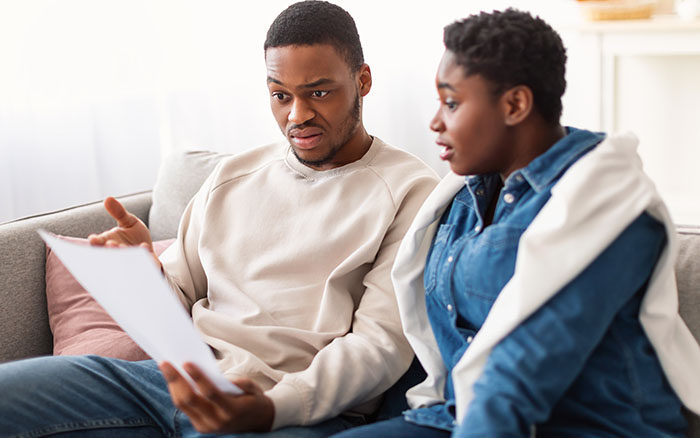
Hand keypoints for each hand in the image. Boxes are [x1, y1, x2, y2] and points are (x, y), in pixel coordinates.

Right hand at [88, 197, 160, 268]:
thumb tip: (108, 199)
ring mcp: (128, 264)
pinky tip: (144, 249)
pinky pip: (141, 266)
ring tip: (126, 248)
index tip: (94, 239)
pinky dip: (142, 260)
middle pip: (109, 255)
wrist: (150, 253)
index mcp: (107, 244)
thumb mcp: (129, 222)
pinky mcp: (142, 269)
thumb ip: (119, 212)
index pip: (98, 244)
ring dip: (123, 257)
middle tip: (111, 244)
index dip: (95, 242)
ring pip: (123, 263)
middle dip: (110, 250)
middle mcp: (116, 256)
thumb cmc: (134, 237)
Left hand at [159, 362, 274, 433]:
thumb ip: (239, 382)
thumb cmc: (253, 399)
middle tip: (165, 363)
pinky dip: (177, 392)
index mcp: (231, 411)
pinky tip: (173, 379)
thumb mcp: (253, 388)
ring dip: (173, 385)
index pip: (210, 393)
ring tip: (166, 368)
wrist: (257, 421)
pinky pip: (184, 408)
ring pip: (182, 405)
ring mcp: (206, 426)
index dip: (198, 377)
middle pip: (190, 400)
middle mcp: (216, 421)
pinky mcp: (200, 427)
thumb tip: (217, 374)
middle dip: (176, 380)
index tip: (186, 363)